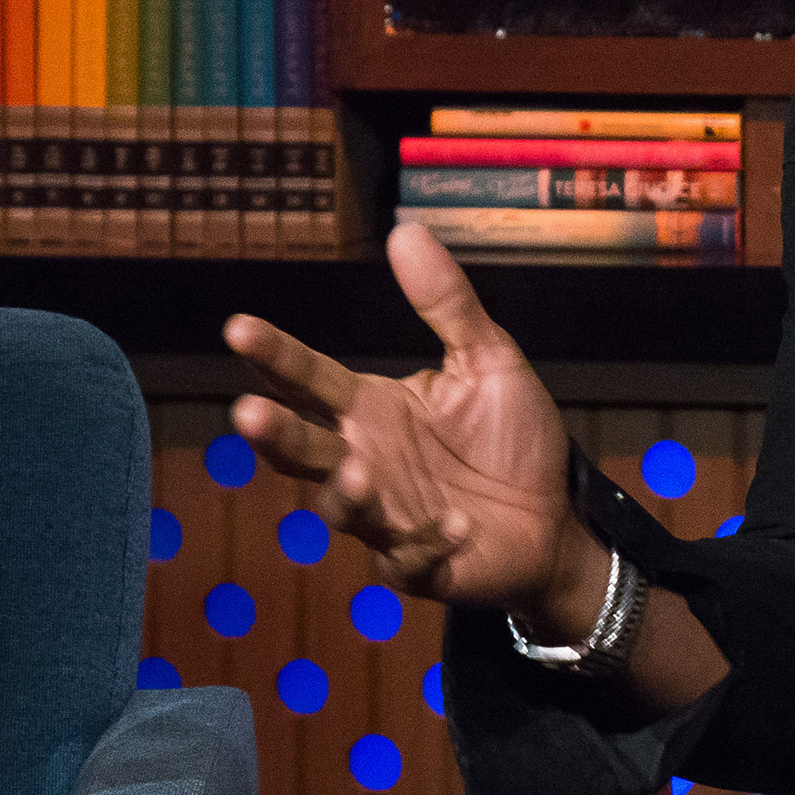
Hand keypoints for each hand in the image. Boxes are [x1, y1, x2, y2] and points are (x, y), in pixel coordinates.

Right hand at [222, 222, 594, 614]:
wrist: (555, 518)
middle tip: (248, 413)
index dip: (275, 355)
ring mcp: (386, 517)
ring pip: (341, 508)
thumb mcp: (489, 360)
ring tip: (362, 470)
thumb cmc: (511, 440)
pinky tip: (459, 522)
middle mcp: (363, 461)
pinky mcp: (421, 564)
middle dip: (275, 434)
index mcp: (370, 410)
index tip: (239, 327)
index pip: (309, 378)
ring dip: (347, 491)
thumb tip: (406, 229)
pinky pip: (412, 556)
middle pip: (304, 447)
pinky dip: (431, 540)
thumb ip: (447, 303)